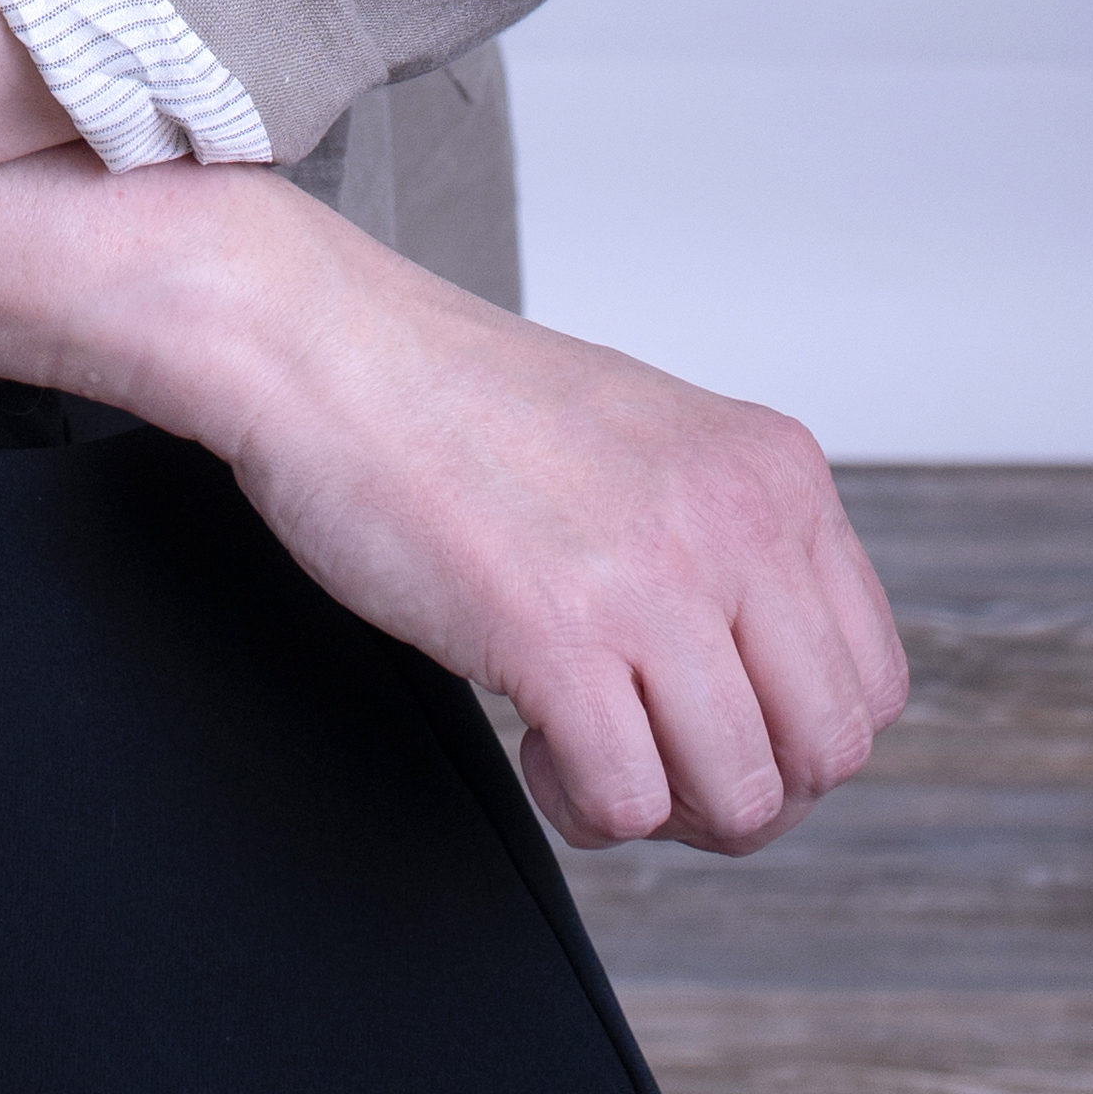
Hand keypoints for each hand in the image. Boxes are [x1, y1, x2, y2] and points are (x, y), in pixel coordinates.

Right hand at [0, 151, 908, 855]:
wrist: (229, 305)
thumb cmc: (345, 363)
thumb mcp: (507, 412)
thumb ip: (591, 472)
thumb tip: (568, 539)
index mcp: (728, 435)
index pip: (863, 652)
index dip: (763, 707)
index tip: (628, 669)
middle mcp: (724, 477)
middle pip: (833, 736)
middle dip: (723, 762)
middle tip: (579, 696)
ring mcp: (651, 541)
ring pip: (753, 784)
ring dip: (644, 781)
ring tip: (524, 685)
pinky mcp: (559, 603)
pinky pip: (648, 789)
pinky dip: (584, 788)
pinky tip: (498, 707)